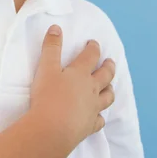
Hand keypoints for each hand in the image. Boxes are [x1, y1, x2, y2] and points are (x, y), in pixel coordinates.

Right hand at [29, 25, 115, 154]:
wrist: (51, 129)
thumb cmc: (47, 96)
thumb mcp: (46, 68)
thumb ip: (51, 47)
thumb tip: (56, 28)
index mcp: (81, 73)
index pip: (91, 56)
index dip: (93, 48)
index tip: (94, 43)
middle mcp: (91, 89)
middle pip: (105, 75)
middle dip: (108, 67)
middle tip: (110, 62)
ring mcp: (93, 108)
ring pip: (107, 97)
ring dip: (109, 90)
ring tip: (110, 86)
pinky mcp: (89, 126)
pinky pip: (99, 120)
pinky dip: (100, 117)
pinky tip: (98, 116)